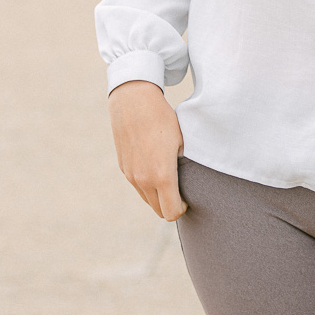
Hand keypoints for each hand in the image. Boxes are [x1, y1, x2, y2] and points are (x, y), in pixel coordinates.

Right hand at [108, 80, 186, 220]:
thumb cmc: (163, 120)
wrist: (134, 103)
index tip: (188, 199)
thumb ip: (185, 167)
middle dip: (171, 206)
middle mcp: (143, 180)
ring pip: (147, 199)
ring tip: (170, 180)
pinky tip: (155, 168)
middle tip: (181, 192)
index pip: (172, 212)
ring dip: (158, 196)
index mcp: (161, 176)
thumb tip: (190, 181)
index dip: (182, 209)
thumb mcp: (182, 142)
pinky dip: (147, 185)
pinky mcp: (123, 168)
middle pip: (159, 211)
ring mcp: (131, 175)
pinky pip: (138, 186)